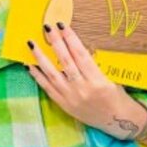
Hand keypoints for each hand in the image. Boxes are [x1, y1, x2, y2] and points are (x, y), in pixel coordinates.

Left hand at [26, 22, 146, 142]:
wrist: (117, 122)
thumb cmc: (116, 96)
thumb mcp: (109, 77)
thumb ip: (92, 65)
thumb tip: (74, 46)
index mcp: (97, 80)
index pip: (81, 55)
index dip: (71, 38)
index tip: (62, 25)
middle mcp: (82, 89)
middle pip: (65, 61)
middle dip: (55, 42)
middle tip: (47, 27)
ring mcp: (71, 97)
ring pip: (52, 74)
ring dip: (40, 57)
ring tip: (32, 43)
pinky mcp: (63, 105)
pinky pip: (47, 88)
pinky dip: (37, 76)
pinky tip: (29, 64)